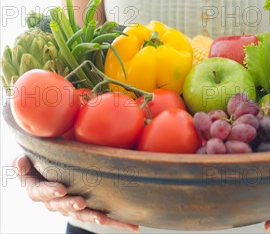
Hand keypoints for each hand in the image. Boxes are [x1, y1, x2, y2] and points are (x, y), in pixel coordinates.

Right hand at [13, 155, 138, 231]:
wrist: (53, 162)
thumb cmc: (41, 157)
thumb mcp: (28, 157)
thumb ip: (23, 162)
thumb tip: (22, 163)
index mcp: (39, 189)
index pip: (41, 192)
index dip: (50, 191)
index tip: (61, 188)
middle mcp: (55, 201)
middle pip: (61, 206)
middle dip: (71, 205)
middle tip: (80, 202)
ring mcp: (72, 205)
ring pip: (81, 214)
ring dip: (92, 216)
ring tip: (101, 217)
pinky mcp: (88, 206)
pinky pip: (101, 215)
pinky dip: (116, 220)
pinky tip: (132, 225)